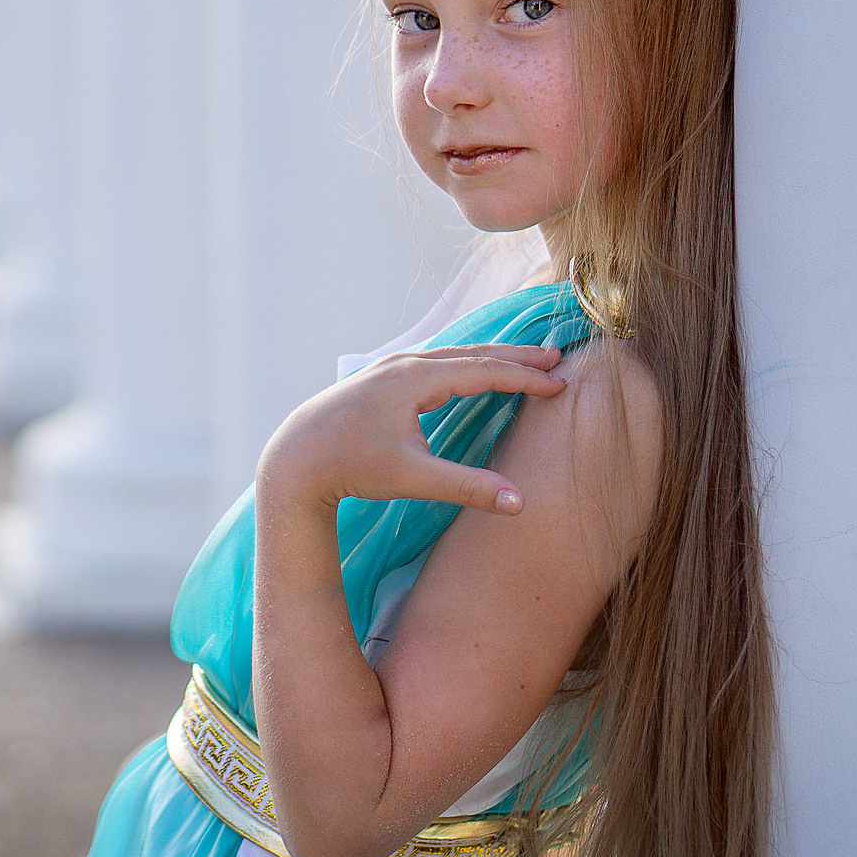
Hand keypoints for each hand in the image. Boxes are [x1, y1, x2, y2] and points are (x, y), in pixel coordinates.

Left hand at [256, 344, 566, 514]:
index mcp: (416, 380)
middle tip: (556, 357)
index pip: (484, 371)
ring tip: (524, 360)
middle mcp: (404, 365)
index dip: (525, 378)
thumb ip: (468, 487)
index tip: (560, 384)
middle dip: (515, 356)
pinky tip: (470, 369)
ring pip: (452, 354)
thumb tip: (520, 502)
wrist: (296, 458)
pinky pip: (434, 362)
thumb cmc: (352, 467)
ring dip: (490, 356)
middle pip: (472, 354)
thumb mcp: (413, 478)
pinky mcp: (380, 379)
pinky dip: (463, 362)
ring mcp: (390, 368)